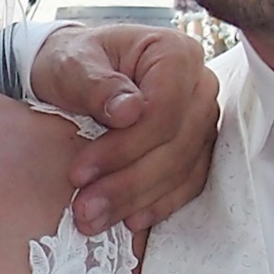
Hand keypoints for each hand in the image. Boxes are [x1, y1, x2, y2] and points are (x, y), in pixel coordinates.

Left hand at [30, 23, 221, 234]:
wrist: (75, 74)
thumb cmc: (72, 63)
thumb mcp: (71, 65)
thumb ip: (95, 84)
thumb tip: (129, 112)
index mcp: (174, 54)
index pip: (163, 111)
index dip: (124, 148)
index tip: (80, 173)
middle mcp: (199, 84)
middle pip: (177, 144)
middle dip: (128, 183)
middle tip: (84, 209)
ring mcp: (203, 117)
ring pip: (184, 169)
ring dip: (140, 200)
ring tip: (95, 219)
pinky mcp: (197, 146)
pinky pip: (189, 182)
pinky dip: (160, 204)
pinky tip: (130, 220)